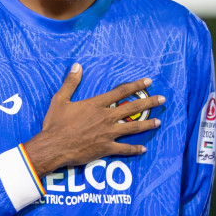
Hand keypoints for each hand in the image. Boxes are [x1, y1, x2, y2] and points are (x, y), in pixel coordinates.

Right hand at [22, 64, 162, 177]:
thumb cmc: (55, 124)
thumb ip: (70, 83)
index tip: (148, 82)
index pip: (120, 92)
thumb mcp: (60, 99)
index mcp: (96, 104)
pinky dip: (134, 149)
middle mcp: (106, 117)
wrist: (53, 146)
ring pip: (133, 127)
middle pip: (132, 108)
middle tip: (162, 99)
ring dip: (147, 124)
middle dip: (149, 102)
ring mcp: (108, 133)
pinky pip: (124, 149)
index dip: (136, 86)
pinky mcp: (106, 148)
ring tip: (159, 121)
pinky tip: (143, 149)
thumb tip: (77, 66)